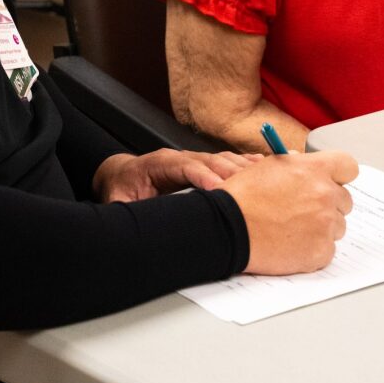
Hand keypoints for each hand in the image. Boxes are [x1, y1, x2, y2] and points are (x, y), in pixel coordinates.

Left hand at [93, 149, 261, 202]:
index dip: (204, 177)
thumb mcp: (118, 202)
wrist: (122, 175)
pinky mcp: (202, 164)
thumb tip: (128, 225)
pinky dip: (246, 164)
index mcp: (159, 164)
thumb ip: (124, 211)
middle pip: (211, 161)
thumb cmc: (122, 189)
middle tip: (252, 188)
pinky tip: (264, 168)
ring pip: (223, 159)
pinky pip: (227, 161)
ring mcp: (193, 159)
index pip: (186, 167)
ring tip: (265, 180)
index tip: (219, 190)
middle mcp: (180, 157)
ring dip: (243, 169)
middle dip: (231, 174)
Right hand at [219, 151, 358, 274]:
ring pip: (337, 226)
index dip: (339, 176)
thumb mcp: (269, 166)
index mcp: (314, 169)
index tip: (330, 182)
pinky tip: (290, 244)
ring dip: (320, 228)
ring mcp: (325, 225)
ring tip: (291, 229)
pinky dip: (312, 249)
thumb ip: (297, 165)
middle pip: (344, 200)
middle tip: (303, 210)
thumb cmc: (242, 197)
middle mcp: (325, 194)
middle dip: (328, 205)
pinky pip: (327, 250)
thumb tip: (308, 167)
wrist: (227, 228)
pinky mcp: (321, 251)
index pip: (349, 167)